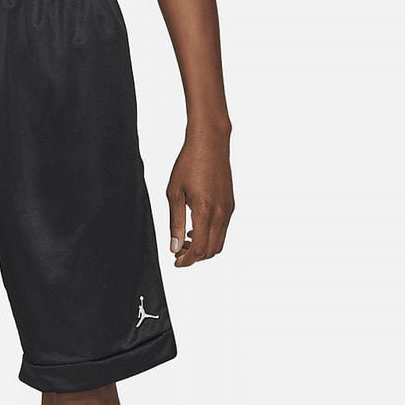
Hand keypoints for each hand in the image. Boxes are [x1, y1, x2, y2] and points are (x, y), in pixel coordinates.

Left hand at [166, 129, 233, 267]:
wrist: (210, 142)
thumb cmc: (189, 163)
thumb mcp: (174, 194)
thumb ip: (174, 222)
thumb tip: (174, 246)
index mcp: (205, 211)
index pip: (199, 249)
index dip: (187, 260)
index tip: (176, 262)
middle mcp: (221, 213)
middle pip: (211, 251)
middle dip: (194, 257)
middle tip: (178, 251)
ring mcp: (228, 209)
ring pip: (219, 242)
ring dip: (203, 247)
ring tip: (184, 240)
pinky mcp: (230, 204)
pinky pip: (222, 230)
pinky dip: (210, 236)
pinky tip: (194, 228)